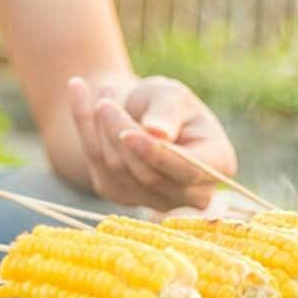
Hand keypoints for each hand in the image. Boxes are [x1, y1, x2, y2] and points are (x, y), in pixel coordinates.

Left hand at [69, 74, 237, 210]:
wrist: (138, 110)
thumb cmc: (164, 101)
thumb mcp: (172, 95)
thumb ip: (167, 112)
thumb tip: (158, 132)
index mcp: (218, 164)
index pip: (187, 169)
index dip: (156, 155)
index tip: (128, 133)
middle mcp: (192, 193)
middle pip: (149, 174)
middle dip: (121, 135)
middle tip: (105, 101)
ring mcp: (158, 202)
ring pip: (120, 171)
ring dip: (101, 130)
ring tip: (103, 96)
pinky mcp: (123, 197)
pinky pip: (99, 169)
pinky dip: (85, 132)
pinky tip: (80, 95)